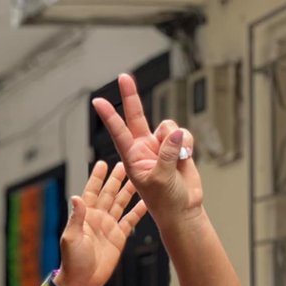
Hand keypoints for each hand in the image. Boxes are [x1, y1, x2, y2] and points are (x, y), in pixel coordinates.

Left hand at [55, 160, 146, 285]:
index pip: (91, 192)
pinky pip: (130, 220)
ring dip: (129, 190)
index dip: (97, 178)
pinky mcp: (119, 236)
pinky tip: (147, 200)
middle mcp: (98, 218)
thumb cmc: (72, 262)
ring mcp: (109, 226)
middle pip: (109, 193)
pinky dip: (138, 210)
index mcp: (85, 216)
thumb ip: (76, 217)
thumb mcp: (71, 238)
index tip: (103, 163)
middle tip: (126, 163)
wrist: (82, 281)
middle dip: (116, 178)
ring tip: (139, 176)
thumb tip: (76, 197)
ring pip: (121, 203)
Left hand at [91, 73, 201, 228]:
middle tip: (123, 77)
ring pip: (168, 126)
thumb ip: (167, 155)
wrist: (184, 208)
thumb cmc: (165, 202)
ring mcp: (159, 146)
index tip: (97, 101)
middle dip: (131, 96)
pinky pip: (182, 133)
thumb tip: (175, 133)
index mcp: (131, 158)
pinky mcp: (176, 146)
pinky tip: (186, 157)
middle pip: (136, 116)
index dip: (109, 116)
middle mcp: (142, 148)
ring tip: (177, 159)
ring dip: (176, 139)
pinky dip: (187, 143)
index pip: (118, 132)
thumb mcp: (160, 180)